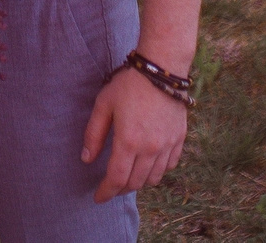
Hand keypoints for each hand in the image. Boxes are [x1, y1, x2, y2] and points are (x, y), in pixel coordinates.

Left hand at [82, 65, 188, 201]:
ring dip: (139, 182)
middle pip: (135, 183)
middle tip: (111, 186)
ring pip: (153, 178)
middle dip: (120, 189)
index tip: (98, 198)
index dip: (106, 192)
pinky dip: (158, 171)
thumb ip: (94, 134)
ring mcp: (167, 145)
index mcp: (129, 141)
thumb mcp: (104, 104)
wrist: (162, 69)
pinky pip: (169, 165)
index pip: (116, 179)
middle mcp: (150, 149)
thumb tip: (86, 159)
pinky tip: (148, 164)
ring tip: (129, 177)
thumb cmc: (129, 84)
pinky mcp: (179, 139)